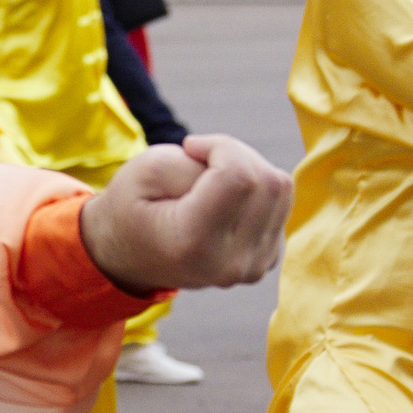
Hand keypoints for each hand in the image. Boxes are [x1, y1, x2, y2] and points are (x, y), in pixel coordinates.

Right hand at [80, 135, 292, 297]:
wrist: (131, 254)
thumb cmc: (133, 208)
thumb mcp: (148, 170)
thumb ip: (196, 161)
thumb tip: (240, 164)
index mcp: (194, 244)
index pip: (239, 177)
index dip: (220, 146)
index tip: (191, 147)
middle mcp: (230, 263)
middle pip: (267, 181)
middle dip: (235, 154)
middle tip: (200, 160)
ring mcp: (252, 267)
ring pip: (280, 188)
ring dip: (248, 169)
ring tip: (212, 178)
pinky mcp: (266, 260)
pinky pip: (281, 203)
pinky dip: (256, 190)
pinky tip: (225, 200)